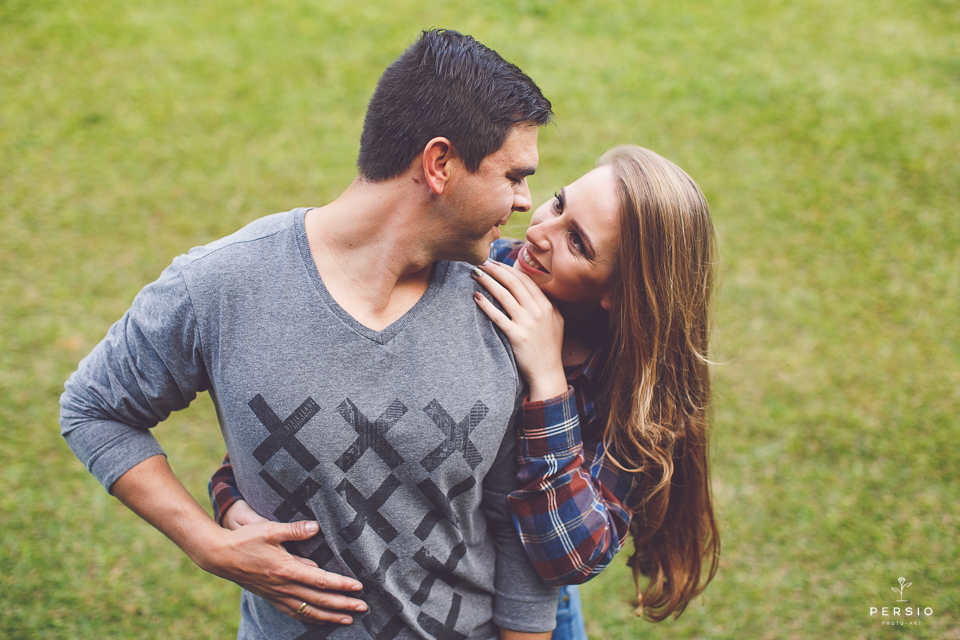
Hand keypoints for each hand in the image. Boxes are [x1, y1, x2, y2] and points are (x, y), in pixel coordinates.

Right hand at [111, 456, 367, 625]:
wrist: (219, 556)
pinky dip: (309, 618)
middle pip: (318, 600)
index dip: (340, 585)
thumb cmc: (245, 540)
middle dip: (342, 605)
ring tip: (348, 619)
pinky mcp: (271, 596)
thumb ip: (294, 530)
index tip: (358, 587)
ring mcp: (276, 594)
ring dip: (330, 616)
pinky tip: (319, 619)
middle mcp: (283, 586)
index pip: (320, 580)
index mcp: (286, 569)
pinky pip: (293, 612)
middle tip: (363, 607)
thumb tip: (316, 527)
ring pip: (308, 611)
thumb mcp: (269, 529)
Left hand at [472, 261, 566, 400]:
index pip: (525, 280)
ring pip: (504, 295)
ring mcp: (528, 323)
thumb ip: (547, 304)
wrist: (548, 373)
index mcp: (547, 305)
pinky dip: (486, 305)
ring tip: (475, 274)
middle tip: (481, 262)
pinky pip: (498, 316)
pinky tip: (476, 297)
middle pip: (513, 283)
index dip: (508, 268)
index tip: (495, 262)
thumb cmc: (549, 348)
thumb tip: (532, 289)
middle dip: (496, 269)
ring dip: (488, 281)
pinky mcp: (517, 336)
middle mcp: (538, 311)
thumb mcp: (556, 322)